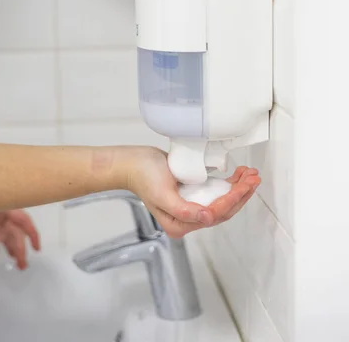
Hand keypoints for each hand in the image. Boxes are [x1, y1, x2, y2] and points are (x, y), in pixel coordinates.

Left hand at [0, 210, 39, 269]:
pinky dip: (4, 240)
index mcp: (3, 205)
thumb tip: (1, 238)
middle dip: (21, 247)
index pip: (23, 220)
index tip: (37, 248)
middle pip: (15, 230)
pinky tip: (8, 249)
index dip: (32, 234)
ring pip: (7, 231)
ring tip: (18, 262)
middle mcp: (1, 210)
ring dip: (14, 246)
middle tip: (22, 265)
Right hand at [126, 147, 259, 237]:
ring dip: (238, 188)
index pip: (215, 214)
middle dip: (241, 194)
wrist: (132, 162)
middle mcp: (188, 218)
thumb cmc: (143, 175)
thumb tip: (207, 218)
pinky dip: (228, 183)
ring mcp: (191, 205)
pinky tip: (237, 175)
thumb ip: (184, 209)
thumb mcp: (162, 193)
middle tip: (254, 178)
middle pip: (223, 209)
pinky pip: (215, 191)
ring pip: (222, 200)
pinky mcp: (193, 192)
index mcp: (181, 224)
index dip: (233, 199)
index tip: (245, 186)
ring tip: (251, 174)